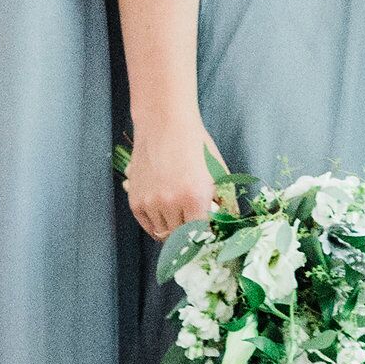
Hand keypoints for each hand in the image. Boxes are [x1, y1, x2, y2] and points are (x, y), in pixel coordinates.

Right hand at [124, 115, 226, 240]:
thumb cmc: (196, 147)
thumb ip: (226, 202)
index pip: (201, 235)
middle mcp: (170, 203)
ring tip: (180, 216)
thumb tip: (229, 224)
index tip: (208, 235)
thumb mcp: (219, 172)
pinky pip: (147, 226)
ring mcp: (150, 203)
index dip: (206, 237)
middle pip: (182, 238)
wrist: (165, 125)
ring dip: (173, 230)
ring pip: (163, 234)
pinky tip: (166, 214)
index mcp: (195, 198)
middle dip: (191, 234)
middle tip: (195, 226)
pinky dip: (157, 225)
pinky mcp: (135, 201)